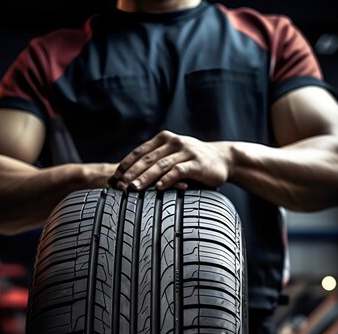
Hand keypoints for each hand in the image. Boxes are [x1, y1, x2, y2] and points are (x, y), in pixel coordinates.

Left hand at [110, 130, 231, 190]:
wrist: (223, 159)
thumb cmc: (194, 162)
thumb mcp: (174, 157)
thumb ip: (157, 163)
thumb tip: (131, 179)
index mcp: (164, 140)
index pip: (140, 152)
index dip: (126, 165)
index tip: (114, 178)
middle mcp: (173, 142)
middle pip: (147, 159)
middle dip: (131, 173)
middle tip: (119, 186)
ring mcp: (186, 152)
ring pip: (161, 165)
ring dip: (145, 178)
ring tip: (133, 188)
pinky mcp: (197, 163)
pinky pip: (179, 171)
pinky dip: (168, 179)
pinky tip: (159, 188)